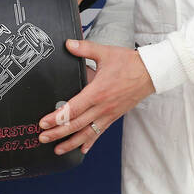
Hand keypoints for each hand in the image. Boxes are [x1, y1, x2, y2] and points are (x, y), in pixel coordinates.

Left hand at [37, 39, 153, 154]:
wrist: (151, 73)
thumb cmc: (129, 63)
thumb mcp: (105, 52)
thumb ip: (85, 48)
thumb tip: (68, 43)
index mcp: (97, 92)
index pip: (73, 109)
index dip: (56, 118)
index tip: (43, 123)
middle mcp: (102, 107)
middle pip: (76, 125)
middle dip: (57, 133)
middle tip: (42, 138)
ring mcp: (108, 114)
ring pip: (87, 133)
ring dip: (71, 143)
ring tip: (58, 150)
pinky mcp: (114, 117)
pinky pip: (99, 132)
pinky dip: (90, 142)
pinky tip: (82, 149)